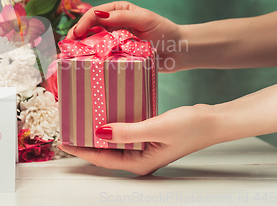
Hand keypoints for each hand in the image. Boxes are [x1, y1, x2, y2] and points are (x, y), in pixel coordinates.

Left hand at [58, 104, 216, 174]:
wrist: (212, 121)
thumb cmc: (190, 127)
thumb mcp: (156, 128)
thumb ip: (128, 131)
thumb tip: (100, 132)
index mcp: (139, 162)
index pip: (101, 159)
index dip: (80, 150)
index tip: (63, 140)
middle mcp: (138, 158)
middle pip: (103, 152)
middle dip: (84, 142)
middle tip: (67, 128)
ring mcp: (142, 148)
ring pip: (112, 142)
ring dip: (96, 132)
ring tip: (78, 120)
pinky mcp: (146, 136)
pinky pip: (122, 132)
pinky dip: (111, 125)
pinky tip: (102, 115)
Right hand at [66, 1, 183, 71]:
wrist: (178, 51)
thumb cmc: (164, 31)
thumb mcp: (143, 19)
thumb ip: (121, 16)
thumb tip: (98, 14)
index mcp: (117, 11)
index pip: (94, 14)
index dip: (82, 23)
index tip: (76, 34)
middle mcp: (113, 24)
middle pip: (89, 29)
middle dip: (75, 37)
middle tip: (65, 47)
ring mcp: (114, 40)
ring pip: (92, 43)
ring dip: (79, 49)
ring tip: (67, 57)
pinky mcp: (117, 55)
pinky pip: (101, 56)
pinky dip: (91, 59)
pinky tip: (82, 64)